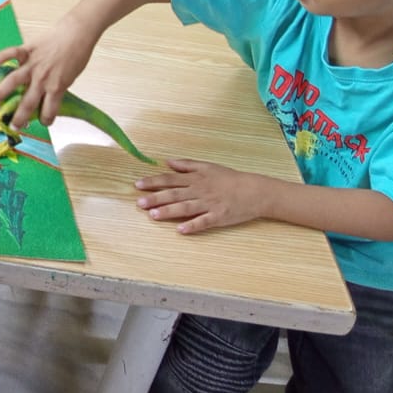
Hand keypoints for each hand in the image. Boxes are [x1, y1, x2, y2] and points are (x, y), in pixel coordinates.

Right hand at [0, 20, 97, 128]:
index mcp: (57, 88)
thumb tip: (47, 93)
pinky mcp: (28, 50)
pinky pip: (12, 54)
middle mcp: (43, 79)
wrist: (78, 33)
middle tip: (12, 127)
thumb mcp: (71, 76)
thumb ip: (57, 86)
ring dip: (1, 93)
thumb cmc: (77, 54)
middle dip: (19, 118)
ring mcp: (34, 65)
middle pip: (28, 103)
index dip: (47, 119)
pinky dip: (1, 58)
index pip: (49, 111)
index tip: (44, 121)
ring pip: (14, 82)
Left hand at [134, 158, 265, 233]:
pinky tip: (181, 230)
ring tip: (153, 215)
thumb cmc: (229, 178)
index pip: (170, 179)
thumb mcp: (207, 166)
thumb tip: (167, 162)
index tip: (138, 185)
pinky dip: (192, 226)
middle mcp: (199, 191)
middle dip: (156, 198)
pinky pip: (204, 222)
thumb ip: (186, 164)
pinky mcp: (219, 217)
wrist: (254, 190)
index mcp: (195, 179)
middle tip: (139, 203)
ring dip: (169, 212)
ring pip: (186, 208)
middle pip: (174, 194)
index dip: (153, 182)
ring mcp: (209, 204)